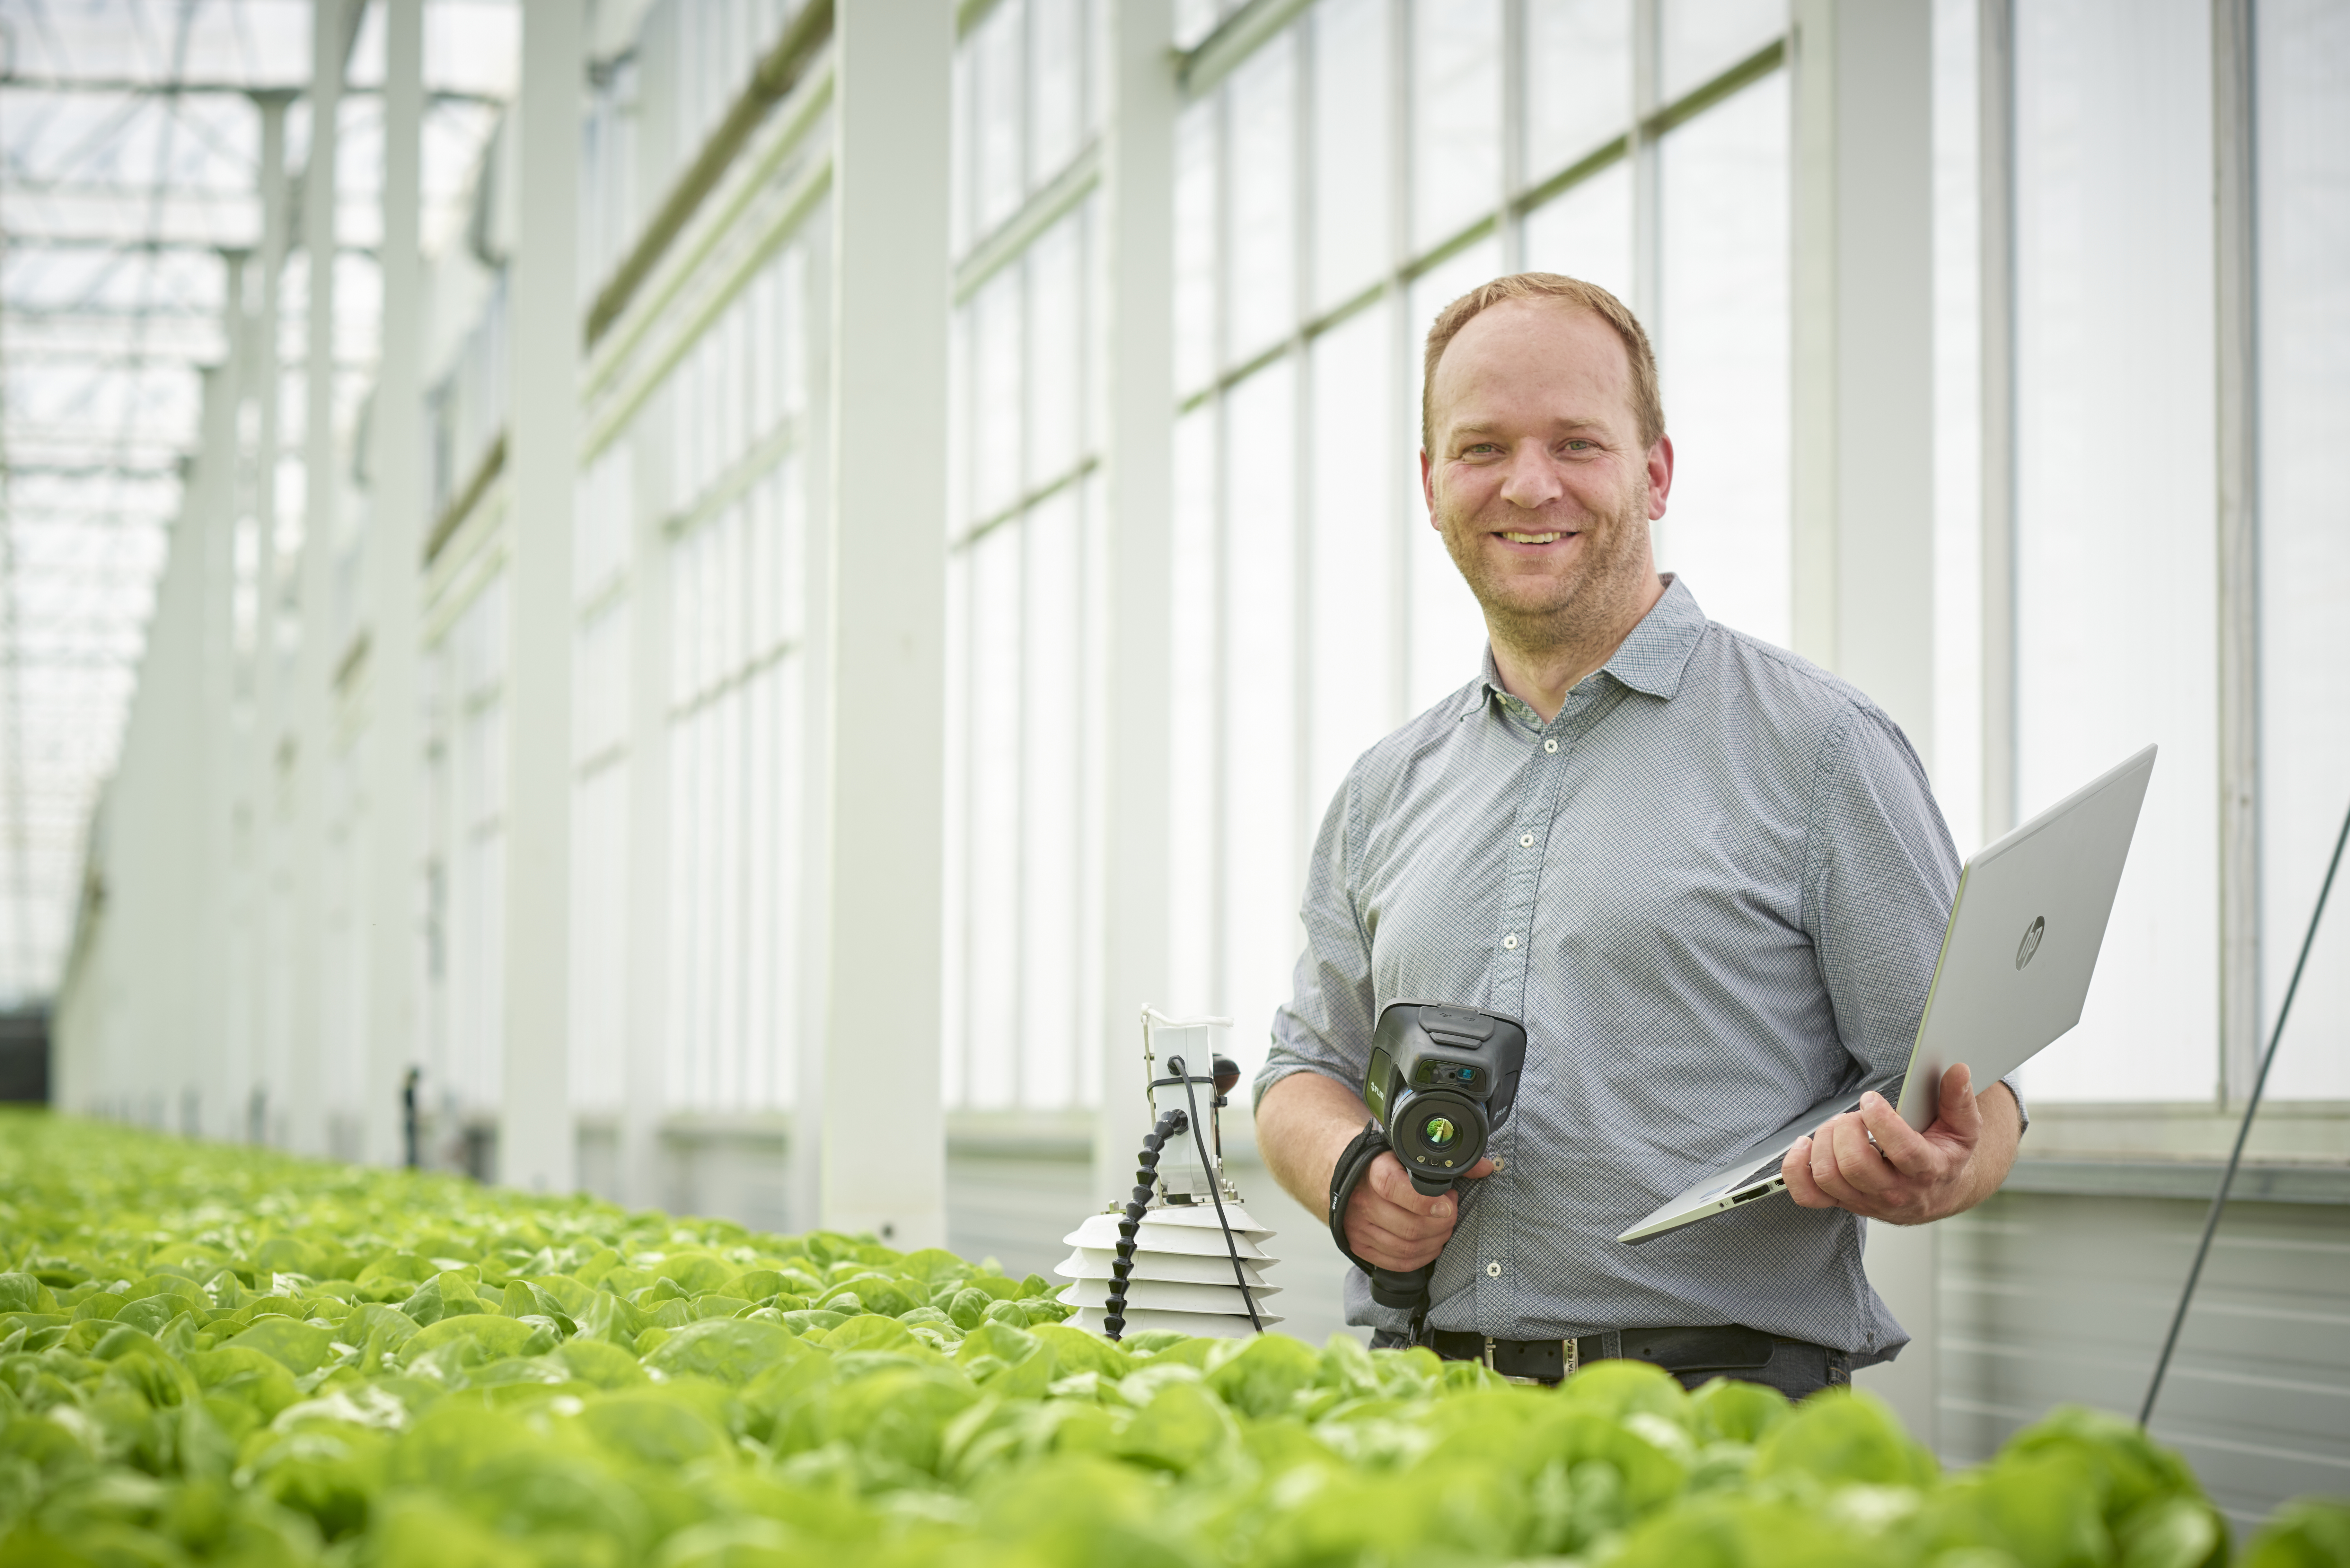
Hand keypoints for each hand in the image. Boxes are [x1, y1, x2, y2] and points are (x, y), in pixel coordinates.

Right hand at [1343, 1150, 1496, 1270]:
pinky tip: (1431, 1243)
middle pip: (1409, 1226)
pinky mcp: (1360, 1245)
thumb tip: (1486, 1167)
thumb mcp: (1407, 1154)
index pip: (1393, 1187)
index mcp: (1373, 1171)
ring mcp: (1359, 1227)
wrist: (1344, 1173)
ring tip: (1443, 1226)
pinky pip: (1398, 1262)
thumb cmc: (1383, 1164)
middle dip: (1442, 1224)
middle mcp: (1362, 1201)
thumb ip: (1445, 1161)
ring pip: (1407, 1248)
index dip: (1425, 1200)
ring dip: (1435, 1241)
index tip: (1449, 1203)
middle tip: (1451, 1211)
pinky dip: (1422, 1257)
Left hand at [1782, 1062, 2016, 1224]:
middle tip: (1853, 1115)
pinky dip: (1795, 1170)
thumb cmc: (1945, 1155)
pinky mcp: (1844, 1203)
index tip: (1871, 1098)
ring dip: (1823, 1142)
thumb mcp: (1962, 1128)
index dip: (1881, 1121)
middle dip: (1846, 1129)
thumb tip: (1958, 1071)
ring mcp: (1866, 1201)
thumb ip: (1958, 1100)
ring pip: (1829, 1176)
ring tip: (1837, 1126)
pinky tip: (1804, 1145)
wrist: (1939, 1192)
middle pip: (1855, 1165)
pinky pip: (1808, 1195)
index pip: (1902, 1151)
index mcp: (1928, 1171)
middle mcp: (1896, 1192)